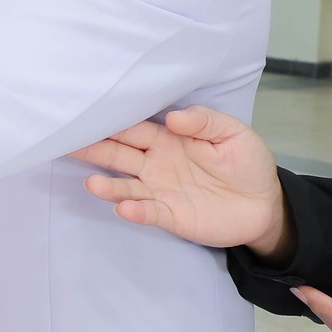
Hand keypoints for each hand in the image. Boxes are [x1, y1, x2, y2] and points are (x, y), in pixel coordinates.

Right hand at [72, 106, 291, 257]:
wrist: (266, 205)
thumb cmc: (247, 164)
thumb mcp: (233, 134)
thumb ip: (205, 122)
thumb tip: (172, 117)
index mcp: (167, 140)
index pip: (133, 129)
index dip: (110, 123)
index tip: (85, 115)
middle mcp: (156, 164)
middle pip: (118, 155)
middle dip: (93, 149)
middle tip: (65, 144)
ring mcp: (160, 191)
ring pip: (126, 186)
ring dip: (109, 187)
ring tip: (93, 185)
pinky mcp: (170, 216)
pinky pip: (148, 212)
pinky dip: (135, 211)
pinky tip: (124, 208)